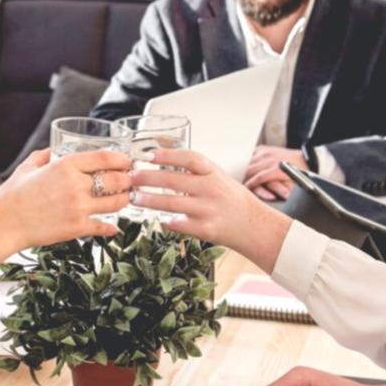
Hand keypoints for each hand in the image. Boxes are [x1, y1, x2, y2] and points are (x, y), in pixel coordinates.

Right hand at [0, 149, 131, 273]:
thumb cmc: (11, 195)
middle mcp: (76, 185)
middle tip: (129, 181)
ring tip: (123, 199)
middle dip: (127, 180)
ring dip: (123, 200)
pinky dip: (110, 228)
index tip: (126, 162)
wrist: (2, 224)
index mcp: (65, 166)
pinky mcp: (76, 228)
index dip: (122, 160)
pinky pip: (103, 227)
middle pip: (116, 180)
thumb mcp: (27, 167)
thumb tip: (52, 151)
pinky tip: (113, 227)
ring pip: (115, 203)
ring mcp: (78, 208)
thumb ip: (43, 156)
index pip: (105, 158)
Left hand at [126, 148, 291, 270]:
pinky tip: (159, 219)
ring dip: (149, 200)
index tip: (148, 155)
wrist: (254, 226)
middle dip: (148, 178)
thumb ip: (194, 171)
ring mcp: (208, 210)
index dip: (167, 155)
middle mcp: (211, 189)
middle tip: (132, 177)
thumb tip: (160, 160)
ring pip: (171, 203)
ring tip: (134, 198)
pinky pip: (179, 224)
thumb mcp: (217, 177)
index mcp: (213, 173)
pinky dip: (167, 222)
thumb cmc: (232, 200)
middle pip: (173, 180)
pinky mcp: (206, 230)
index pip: (188, 158)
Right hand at [244, 146, 308, 201]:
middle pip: (249, 170)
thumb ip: (280, 189)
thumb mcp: (292, 185)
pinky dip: (247, 162)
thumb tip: (276, 197)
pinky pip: (251, 155)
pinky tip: (245, 168)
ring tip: (241, 178)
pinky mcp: (264, 148)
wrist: (307, 158)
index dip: (250, 186)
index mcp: (276, 169)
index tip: (246, 191)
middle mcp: (269, 158)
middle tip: (240, 187)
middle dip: (244, 179)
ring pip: (248, 162)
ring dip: (244, 170)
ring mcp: (266, 152)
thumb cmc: (300, 174)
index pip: (257, 179)